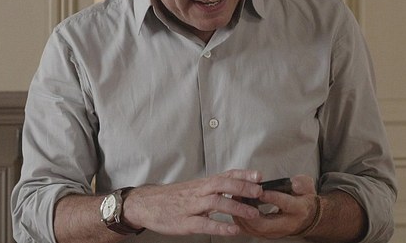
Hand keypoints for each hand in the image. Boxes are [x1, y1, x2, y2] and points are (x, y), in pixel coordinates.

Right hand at [122, 169, 264, 235]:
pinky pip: (205, 224)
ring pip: (216, 202)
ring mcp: (191, 207)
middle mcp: (198, 192)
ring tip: (252, 213)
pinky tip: (233, 230)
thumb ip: (212, 189)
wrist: (146, 204)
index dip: (242, 175)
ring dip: (236, 207)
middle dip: (243, 187)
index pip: (225, 175)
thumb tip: (235, 188)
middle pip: (222, 184)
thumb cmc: (172, 198)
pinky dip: (220, 227)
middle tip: (259, 192)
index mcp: (201, 184)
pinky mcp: (185, 222)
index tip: (259, 176)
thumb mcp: (193, 189)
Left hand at [233, 174, 317, 238]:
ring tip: (235, 201)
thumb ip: (301, 183)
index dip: (273, 198)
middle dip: (249, 213)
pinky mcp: (268, 234)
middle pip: (265, 224)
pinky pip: (252, 231)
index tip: (260, 191)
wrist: (306, 217)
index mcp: (299, 209)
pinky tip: (236, 210)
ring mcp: (277, 232)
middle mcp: (287, 224)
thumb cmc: (303, 198)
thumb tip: (294, 183)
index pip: (286, 205)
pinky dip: (242, 222)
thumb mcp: (307, 186)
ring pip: (256, 230)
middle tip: (240, 197)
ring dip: (242, 217)